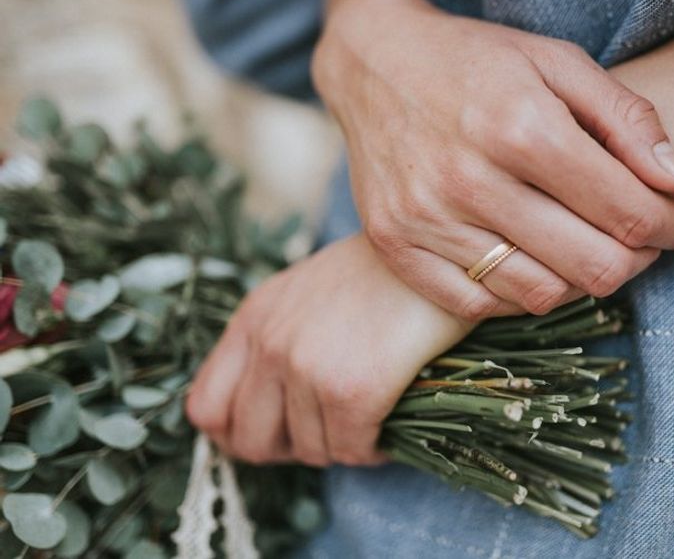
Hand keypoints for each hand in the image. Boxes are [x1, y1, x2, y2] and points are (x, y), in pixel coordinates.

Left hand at [186, 235, 467, 466]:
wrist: (440, 250)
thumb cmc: (384, 273)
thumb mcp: (307, 292)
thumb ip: (276, 338)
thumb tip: (268, 409)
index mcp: (254, 319)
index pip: (205, 409)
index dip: (236, 434)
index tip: (276, 431)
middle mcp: (270, 343)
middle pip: (248, 442)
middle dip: (290, 448)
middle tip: (327, 432)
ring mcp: (306, 368)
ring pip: (309, 451)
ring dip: (341, 445)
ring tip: (368, 419)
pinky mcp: (351, 390)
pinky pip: (352, 451)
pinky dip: (373, 448)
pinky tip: (389, 426)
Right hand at [312, 0, 673, 321]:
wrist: (373, 63)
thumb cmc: (478, 60)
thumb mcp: (558, 62)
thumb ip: (626, 118)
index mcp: (520, 127)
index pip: (627, 211)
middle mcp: (469, 181)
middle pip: (592, 266)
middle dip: (642, 258)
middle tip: (650, 238)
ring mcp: (426, 220)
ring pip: (542, 294)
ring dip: (586, 280)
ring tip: (596, 246)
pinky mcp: (396, 246)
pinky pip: (479, 306)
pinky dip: (523, 293)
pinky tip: (539, 260)